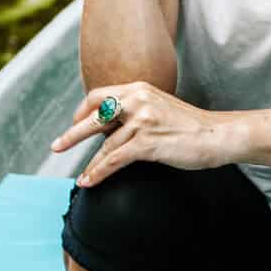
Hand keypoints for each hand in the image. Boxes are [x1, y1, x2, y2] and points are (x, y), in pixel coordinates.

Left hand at [50, 81, 234, 187]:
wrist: (215, 134)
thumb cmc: (189, 125)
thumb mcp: (159, 106)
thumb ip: (136, 110)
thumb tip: (110, 124)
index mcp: (139, 88)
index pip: (99, 96)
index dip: (83, 111)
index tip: (75, 124)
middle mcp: (138, 99)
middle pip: (94, 115)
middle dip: (72, 134)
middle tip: (56, 146)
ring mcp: (142, 120)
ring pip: (105, 144)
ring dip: (90, 163)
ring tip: (81, 177)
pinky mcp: (147, 142)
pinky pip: (113, 159)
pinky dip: (98, 172)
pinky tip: (88, 182)